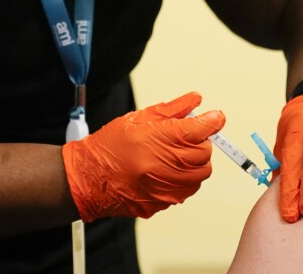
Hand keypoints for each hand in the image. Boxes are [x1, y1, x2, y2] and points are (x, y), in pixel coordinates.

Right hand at [61, 91, 224, 220]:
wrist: (87, 179)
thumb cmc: (108, 147)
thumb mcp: (138, 118)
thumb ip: (172, 109)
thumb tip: (195, 100)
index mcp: (159, 140)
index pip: (201, 129)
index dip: (212, 121)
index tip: (215, 118)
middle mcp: (164, 166)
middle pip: (205, 153)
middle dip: (200, 142)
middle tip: (186, 137)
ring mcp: (164, 188)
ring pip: (200, 174)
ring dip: (195, 162)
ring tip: (176, 154)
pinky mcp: (162, 203)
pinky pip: (187, 190)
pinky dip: (185, 179)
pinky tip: (168, 171)